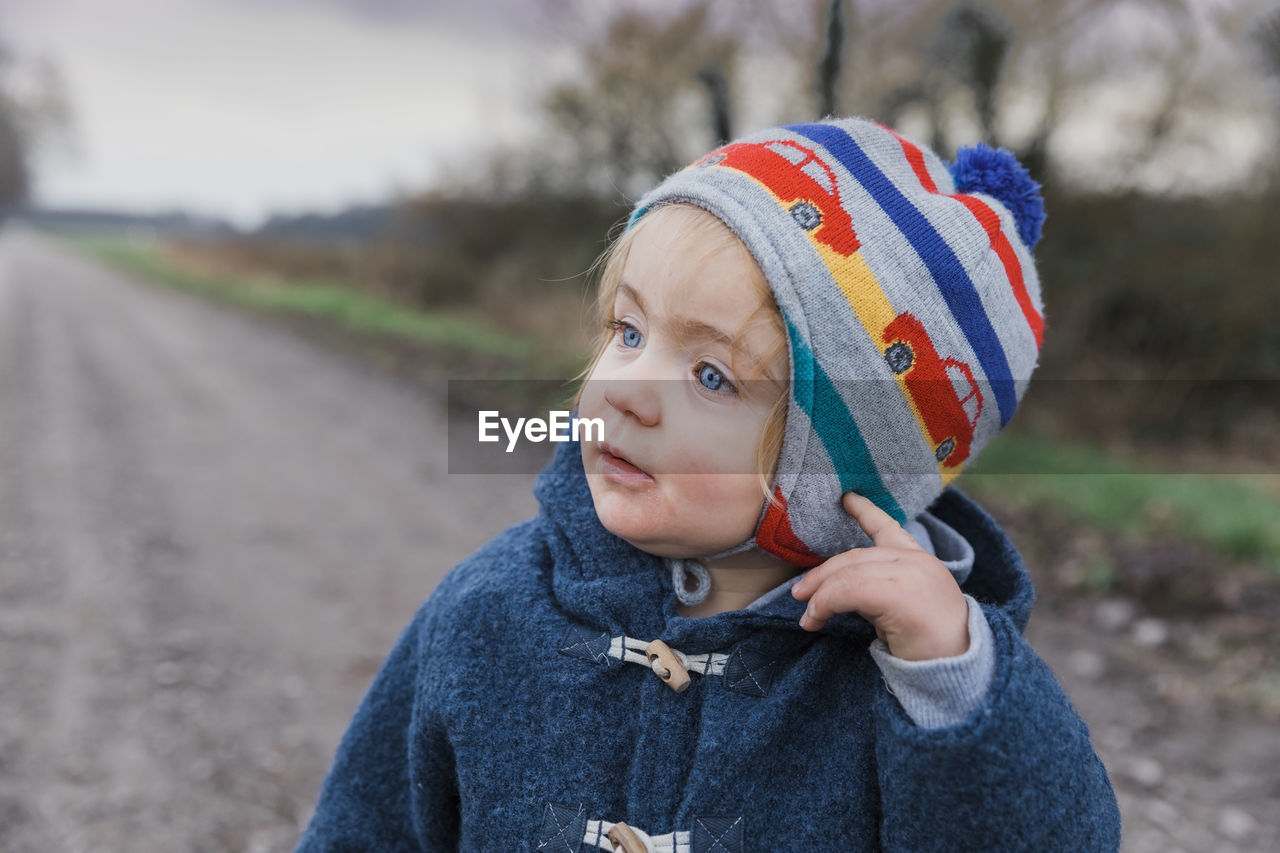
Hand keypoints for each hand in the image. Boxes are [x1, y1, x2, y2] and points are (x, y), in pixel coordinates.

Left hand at [791, 493, 969, 660]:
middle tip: (799, 594)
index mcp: (920, 561)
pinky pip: (849, 591)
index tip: (848, 498)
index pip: (889, 528)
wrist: (959, 670)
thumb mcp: (903, 608)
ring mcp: (910, 574)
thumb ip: (879, 589)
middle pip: (854, 557)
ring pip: (848, 574)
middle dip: (821, 575)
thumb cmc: (932, 647)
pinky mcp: (899, 594)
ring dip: (820, 595)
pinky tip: (817, 618)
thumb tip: (839, 591)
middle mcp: (916, 561)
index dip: (866, 512)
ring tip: (808, 617)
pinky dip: (826, 603)